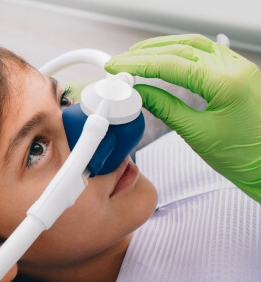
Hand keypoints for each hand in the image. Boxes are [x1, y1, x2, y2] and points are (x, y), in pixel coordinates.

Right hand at [105, 34, 260, 202]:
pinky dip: (182, 52)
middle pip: (182, 49)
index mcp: (226, 83)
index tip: (118, 66)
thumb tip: (139, 93)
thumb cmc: (244, 157)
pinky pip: (207, 52)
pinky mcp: (238, 73)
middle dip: (146, 53)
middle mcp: (235, 68)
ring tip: (138, 56)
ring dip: (163, 47)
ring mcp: (239, 68)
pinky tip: (167, 56)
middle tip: (121, 62)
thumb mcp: (196, 133)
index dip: (138, 65)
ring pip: (195, 45)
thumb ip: (165, 108)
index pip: (171, 65)